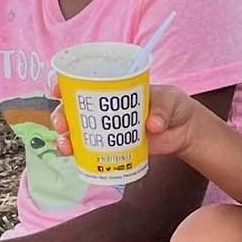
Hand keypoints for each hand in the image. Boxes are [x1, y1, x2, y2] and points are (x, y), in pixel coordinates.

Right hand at [52, 85, 202, 158]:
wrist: (185, 130)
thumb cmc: (173, 106)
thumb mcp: (169, 101)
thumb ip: (162, 110)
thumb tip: (152, 125)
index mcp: (113, 89)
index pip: (83, 83)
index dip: (64, 85)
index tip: (57, 90)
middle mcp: (105, 108)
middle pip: (72, 110)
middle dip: (60, 115)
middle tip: (62, 122)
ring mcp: (107, 129)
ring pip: (77, 132)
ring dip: (65, 138)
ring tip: (66, 145)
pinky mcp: (113, 147)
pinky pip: (90, 151)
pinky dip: (79, 154)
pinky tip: (73, 157)